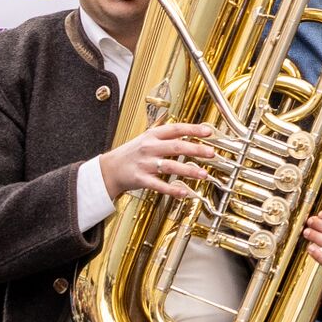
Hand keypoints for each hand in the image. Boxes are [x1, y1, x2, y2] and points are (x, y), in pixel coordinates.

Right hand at [97, 120, 224, 202]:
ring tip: (204, 174)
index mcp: (152, 135)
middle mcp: (149, 148)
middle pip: (176, 146)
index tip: (209, 131)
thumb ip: (167, 137)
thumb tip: (191, 133)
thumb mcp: (147, 139)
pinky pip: (159, 185)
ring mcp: (145, 164)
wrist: (109, 169)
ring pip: (170, 166)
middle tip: (212, 153)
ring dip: (189, 170)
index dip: (193, 129)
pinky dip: (172, 190)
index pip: (176, 129)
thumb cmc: (132, 154)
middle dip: (196, 149)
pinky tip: (184, 193)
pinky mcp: (141, 179)